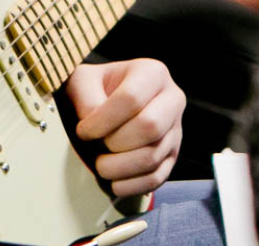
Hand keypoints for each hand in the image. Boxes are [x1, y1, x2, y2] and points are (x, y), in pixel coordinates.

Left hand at [65, 60, 185, 196]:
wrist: (109, 100)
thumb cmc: (96, 89)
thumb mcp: (83, 81)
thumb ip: (85, 97)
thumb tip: (93, 126)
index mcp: (153, 73)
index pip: (131, 98)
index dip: (102, 120)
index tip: (84, 131)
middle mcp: (172, 99)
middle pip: (150, 126)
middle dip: (115, 142)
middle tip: (96, 146)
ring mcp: (176, 129)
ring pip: (153, 156)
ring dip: (120, 168)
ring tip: (100, 165)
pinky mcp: (172, 156)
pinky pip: (157, 178)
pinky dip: (131, 185)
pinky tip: (113, 182)